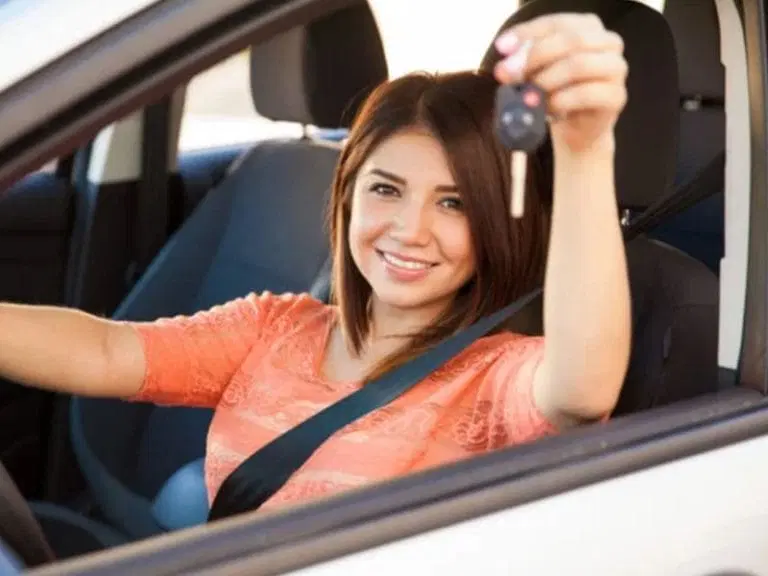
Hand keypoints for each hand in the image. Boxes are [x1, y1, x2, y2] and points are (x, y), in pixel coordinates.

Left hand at [493, 13, 627, 154]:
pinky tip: (547, 109)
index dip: (526, 33)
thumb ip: (522, 64)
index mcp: (588, 26)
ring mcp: (616, 68)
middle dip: (534, 56)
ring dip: (546, 80)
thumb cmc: (556, 92)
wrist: (577, 129)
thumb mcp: (535, 73)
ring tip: (529, 96)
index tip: (501, 48)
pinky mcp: (617, 96)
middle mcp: (608, 42)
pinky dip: (560, 101)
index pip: (555, 22)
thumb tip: (504, 67)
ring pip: (579, 65)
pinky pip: (587, 94)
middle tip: (509, 75)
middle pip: (570, 40)